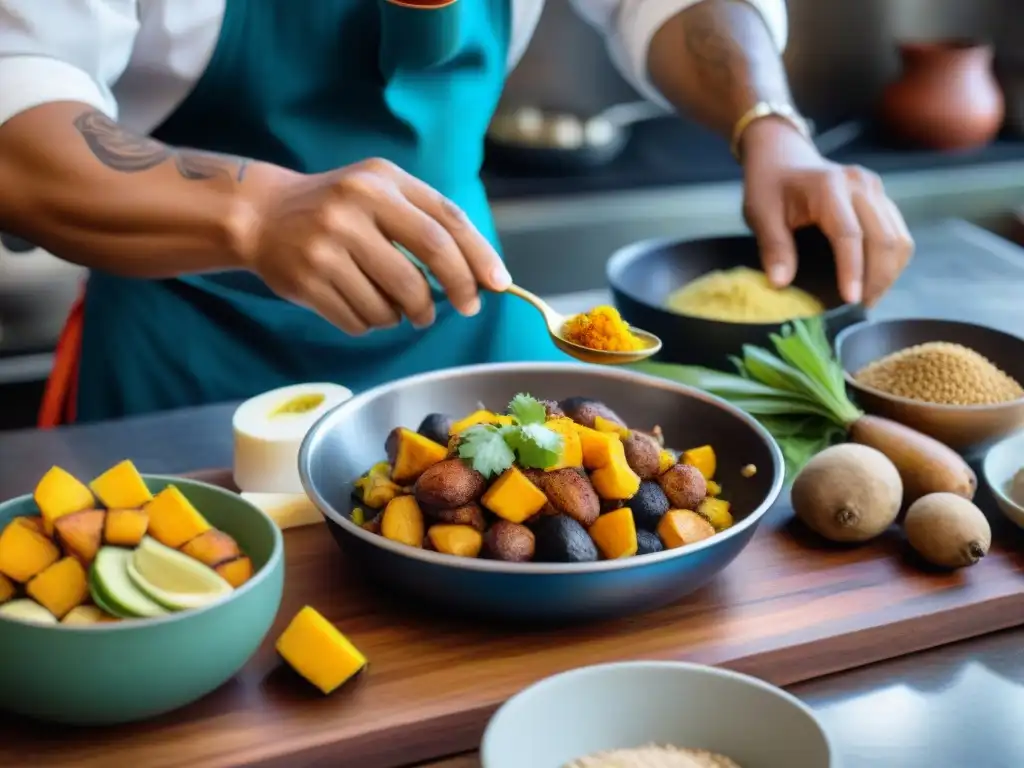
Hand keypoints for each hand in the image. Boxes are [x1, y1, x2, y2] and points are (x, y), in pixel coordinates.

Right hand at [238, 158, 510, 333]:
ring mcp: (328, 245)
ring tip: (401, 305)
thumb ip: (427, 220)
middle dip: (455, 291)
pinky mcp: (308, 281)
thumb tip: (479, 273)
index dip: (478, 257)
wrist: (261, 215)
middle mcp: (354, 208)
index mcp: (381, 181)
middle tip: (464, 307)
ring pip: (395, 301)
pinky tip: (364, 305)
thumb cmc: (336, 207)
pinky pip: (362, 320)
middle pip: (427, 263)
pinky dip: (373, 322)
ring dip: (409, 313)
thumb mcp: (380, 190)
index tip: (497, 284)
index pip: (446, 222)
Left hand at [740, 119, 913, 306]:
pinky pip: (898, 234)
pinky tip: (873, 281)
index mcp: (829, 187)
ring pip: (899, 239)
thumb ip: (773, 247)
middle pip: (885, 239)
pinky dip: (891, 262)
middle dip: (877, 280)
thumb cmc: (769, 186)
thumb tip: (780, 285)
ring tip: (867, 300)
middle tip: (859, 310)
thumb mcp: (760, 214)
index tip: (851, 302)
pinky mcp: (882, 199)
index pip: (850, 235)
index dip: (853, 271)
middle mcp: (861, 185)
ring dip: (888, 274)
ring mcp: (876, 190)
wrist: (783, 157)